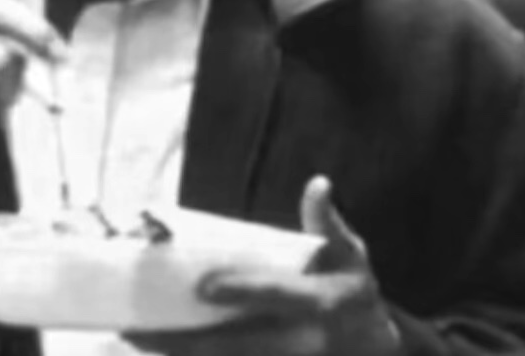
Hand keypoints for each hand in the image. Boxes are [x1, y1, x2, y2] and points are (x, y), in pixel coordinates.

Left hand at [126, 177, 401, 355]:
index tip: (203, 285)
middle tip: (139, 330)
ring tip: (140, 342)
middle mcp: (307, 342)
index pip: (276, 295)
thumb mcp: (352, 257)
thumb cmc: (356, 295)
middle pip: (241, 344)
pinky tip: (170, 355)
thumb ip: (329, 224)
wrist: (385, 354)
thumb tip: (317, 184)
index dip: (242, 290)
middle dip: (189, 340)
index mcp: (323, 303)